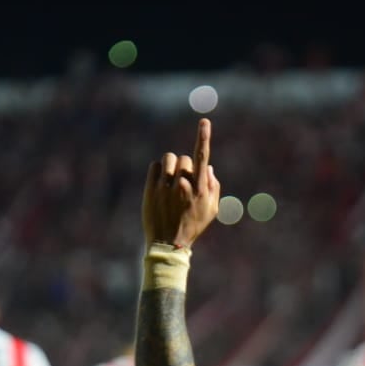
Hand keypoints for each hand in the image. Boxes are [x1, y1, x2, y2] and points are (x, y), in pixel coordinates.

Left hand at [143, 118, 220, 248]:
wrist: (168, 244)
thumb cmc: (193, 226)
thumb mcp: (212, 210)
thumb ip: (214, 187)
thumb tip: (208, 167)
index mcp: (200, 190)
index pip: (203, 157)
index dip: (204, 138)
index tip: (204, 122)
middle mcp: (183, 186)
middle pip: (185, 158)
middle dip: (185, 167)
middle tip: (183, 184)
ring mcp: (165, 187)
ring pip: (169, 158)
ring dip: (171, 166)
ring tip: (171, 182)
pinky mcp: (150, 189)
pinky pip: (155, 166)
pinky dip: (158, 172)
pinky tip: (161, 185)